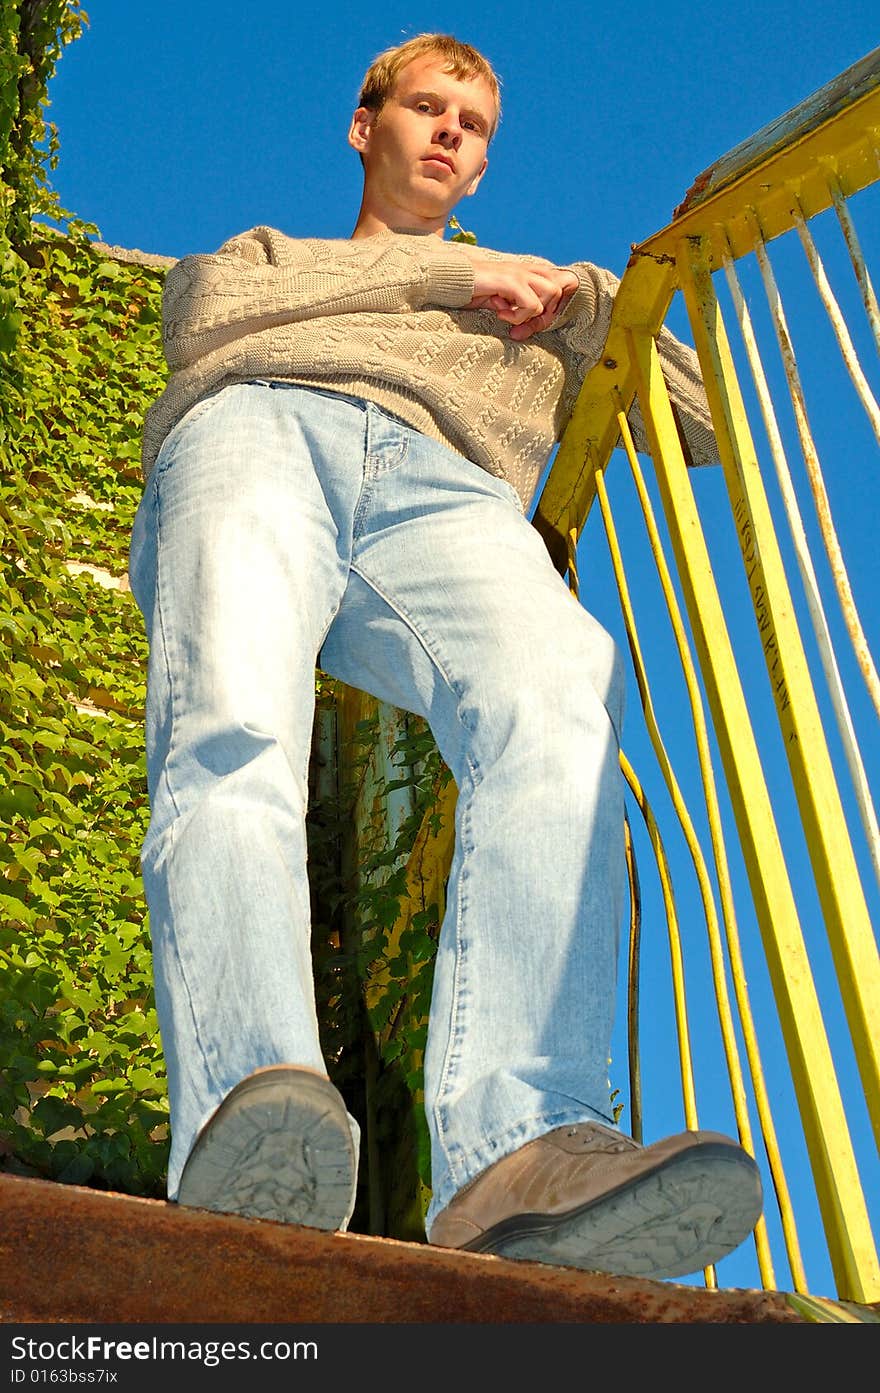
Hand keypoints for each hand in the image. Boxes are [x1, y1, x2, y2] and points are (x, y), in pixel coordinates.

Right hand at [462, 252, 579, 339]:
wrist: (452, 281)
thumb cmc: (474, 292)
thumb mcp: (502, 300)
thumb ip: (519, 308)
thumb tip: (529, 328)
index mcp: (527, 271)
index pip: (560, 283)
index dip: (552, 307)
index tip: (532, 323)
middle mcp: (527, 269)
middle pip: (560, 288)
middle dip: (544, 313)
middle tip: (521, 324)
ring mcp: (520, 272)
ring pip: (550, 294)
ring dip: (531, 313)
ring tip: (508, 316)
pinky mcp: (511, 280)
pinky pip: (531, 305)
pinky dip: (517, 316)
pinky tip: (499, 313)